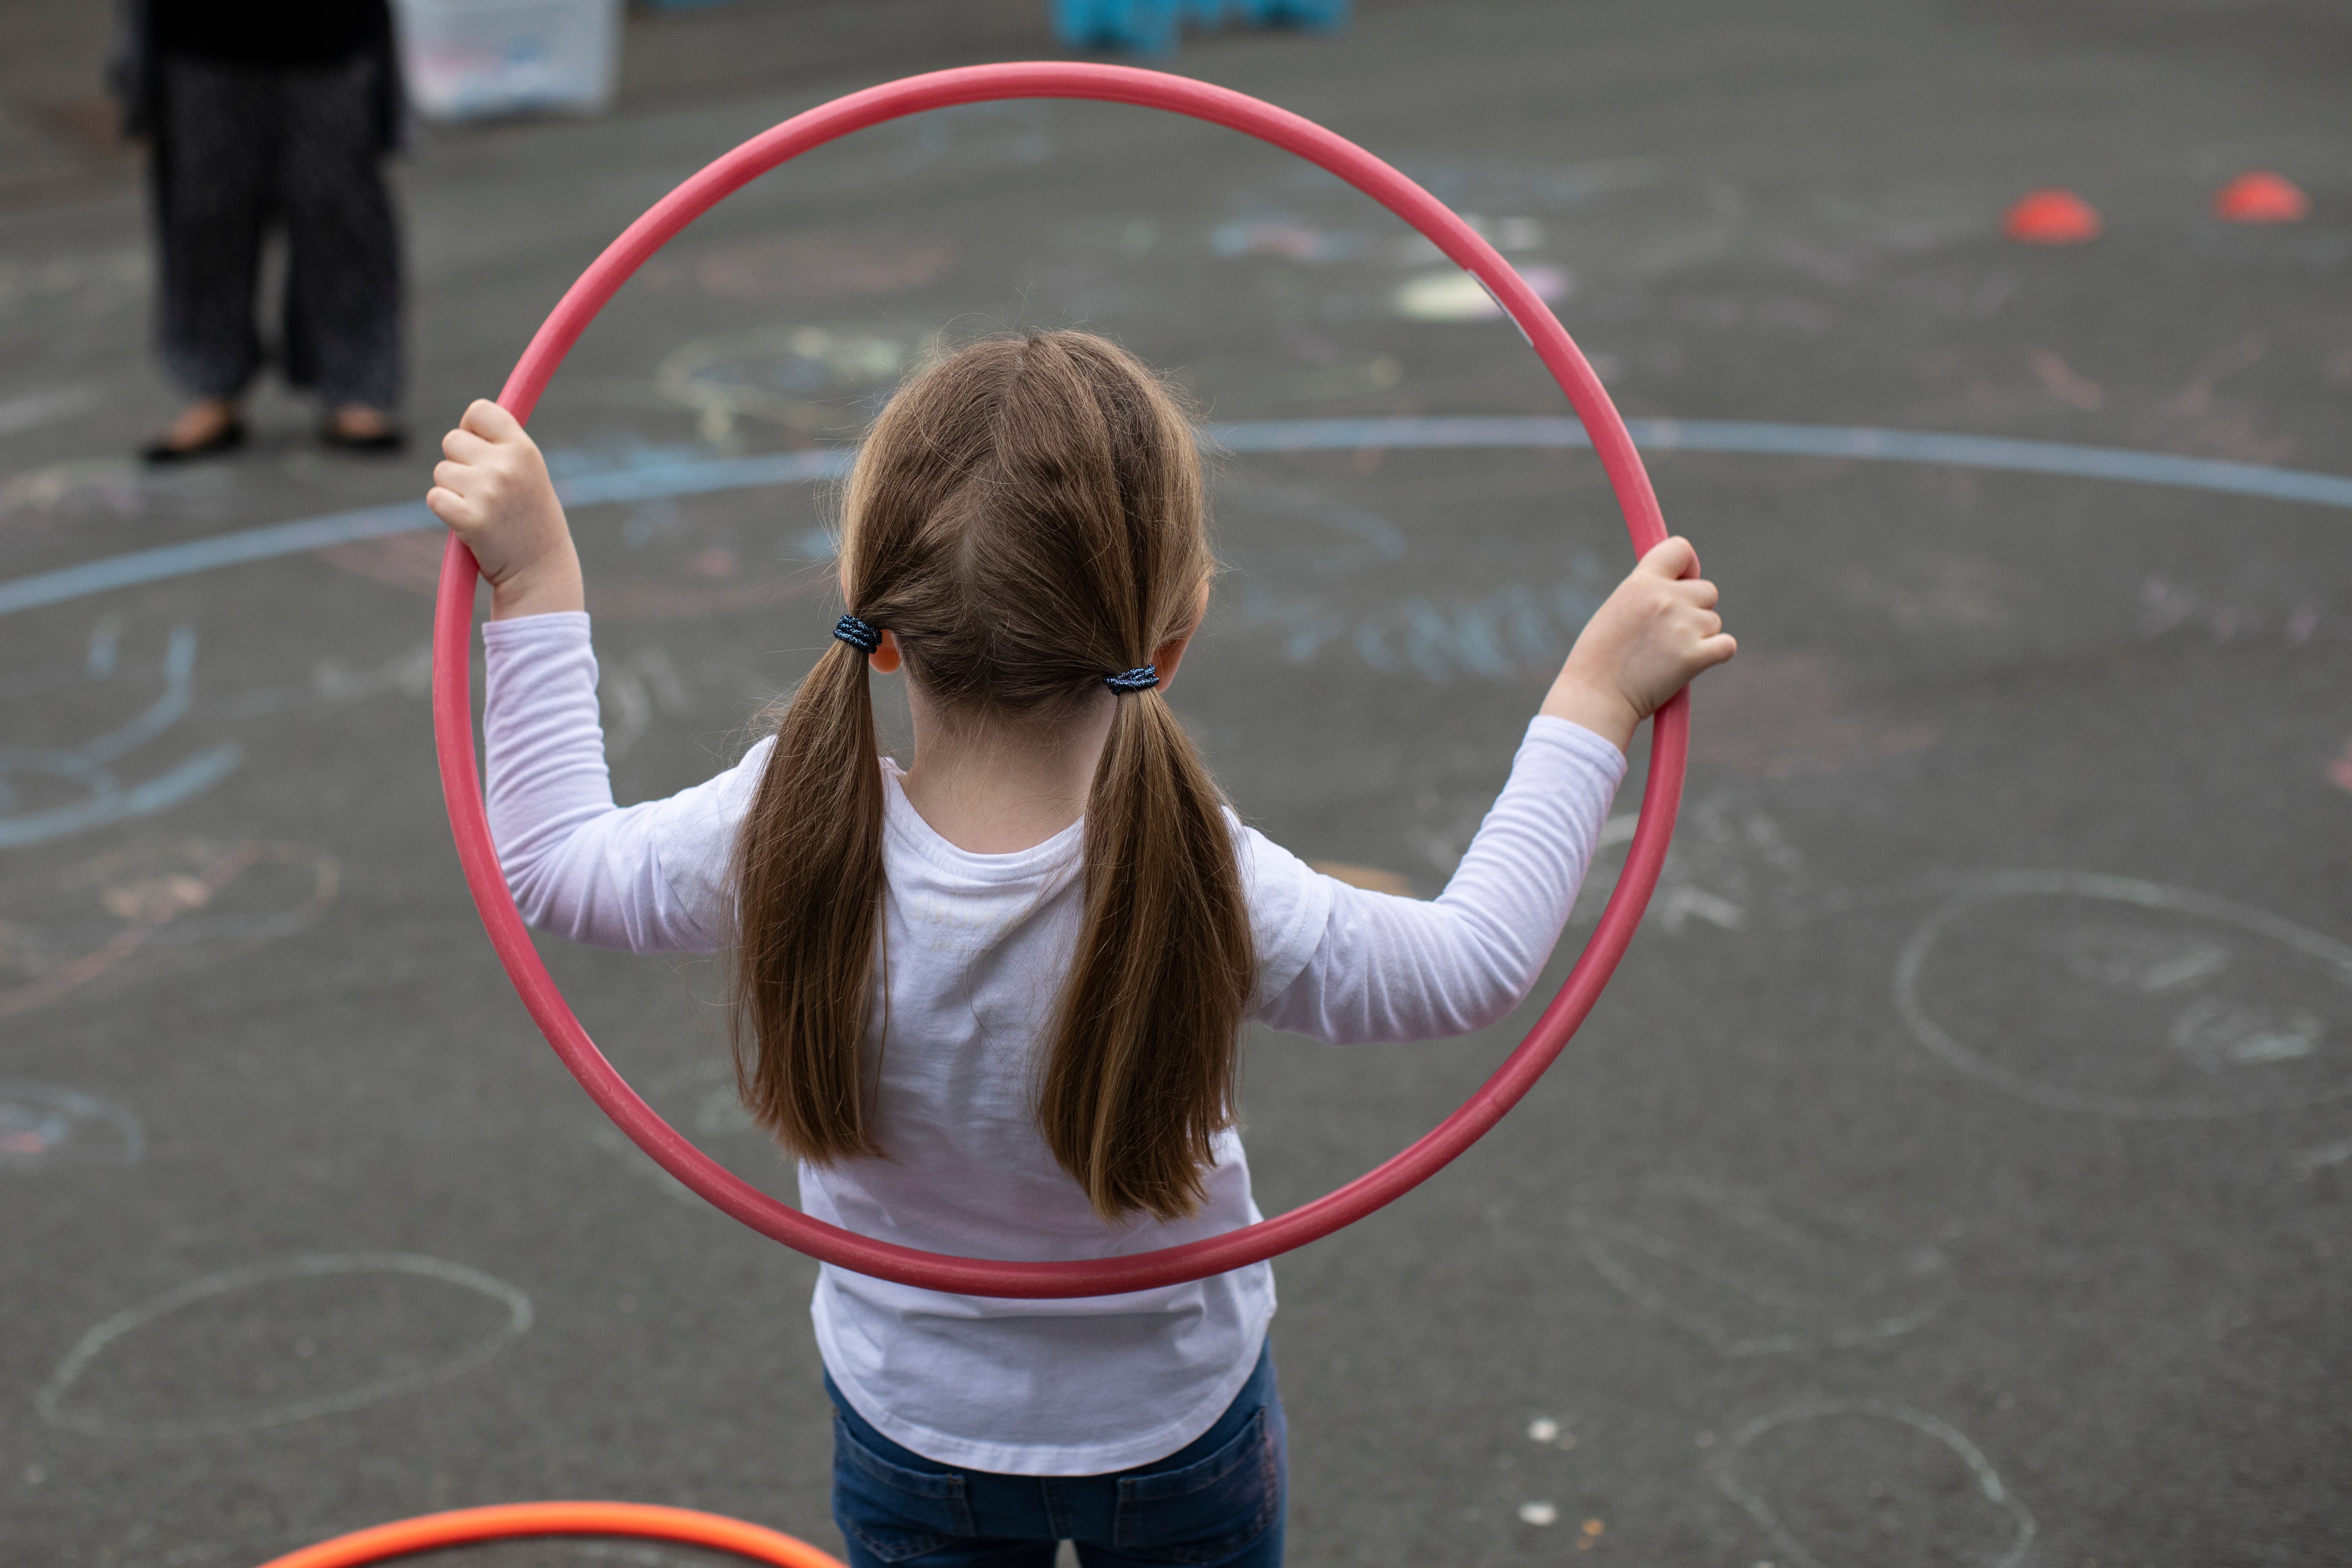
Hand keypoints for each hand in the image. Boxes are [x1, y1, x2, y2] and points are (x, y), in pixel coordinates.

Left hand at [425, 399, 582, 618]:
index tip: (479, 447)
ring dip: (453, 490)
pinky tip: (469, 523)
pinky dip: (445, 510)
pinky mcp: (470, 519)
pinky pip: (435, 498)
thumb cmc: (530, 520)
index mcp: (523, 449)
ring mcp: (488, 492)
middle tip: (483, 490)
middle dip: (459, 463)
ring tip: (481, 509)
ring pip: (441, 472)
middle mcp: (506, 466)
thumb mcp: (529, 474)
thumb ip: (503, 447)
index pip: (480, 411)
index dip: (471, 428)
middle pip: (453, 441)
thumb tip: (468, 423)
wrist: (540, 571)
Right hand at [1540, 536, 1734, 751]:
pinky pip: (1727, 646)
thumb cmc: (1597, 661)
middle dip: (1696, 610)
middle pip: (1707, 591)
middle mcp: (1664, 599)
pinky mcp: (1694, 657)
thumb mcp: (1616, 611)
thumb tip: (1678, 590)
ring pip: (1714, 622)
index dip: (1688, 566)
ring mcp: (1681, 627)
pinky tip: (1692, 664)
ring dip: (1700, 637)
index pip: (1680, 549)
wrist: (1594, 699)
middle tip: (1670, 634)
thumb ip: (1645, 595)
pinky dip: (1715, 655)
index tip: (1683, 582)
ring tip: (1667, 656)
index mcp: (1640, 583)